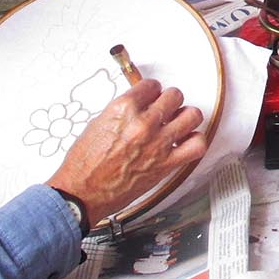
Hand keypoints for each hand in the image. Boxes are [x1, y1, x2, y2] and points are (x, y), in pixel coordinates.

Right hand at [46, 79, 207, 222]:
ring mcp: (158, 143)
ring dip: (186, 117)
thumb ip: (123, 111)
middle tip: (164, 109)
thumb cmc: (85, 164)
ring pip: (192, 116)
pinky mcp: (166, 164)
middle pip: (174, 96)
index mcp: (123, 109)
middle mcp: (143, 123)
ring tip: (178, 122)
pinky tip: (185, 141)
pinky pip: (196, 146)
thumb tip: (139, 104)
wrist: (82, 194)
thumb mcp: (98, 124)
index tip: (151, 96)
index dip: (152, 90)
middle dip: (169, 101)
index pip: (151, 85)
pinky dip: (195, 141)